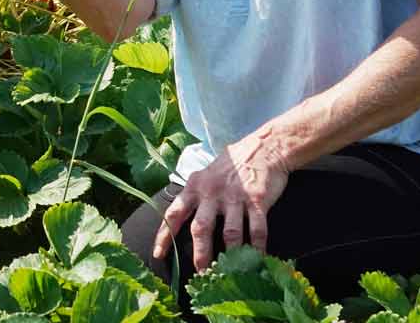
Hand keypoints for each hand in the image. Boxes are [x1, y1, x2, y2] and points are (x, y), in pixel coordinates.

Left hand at [153, 133, 289, 272]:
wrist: (262, 148)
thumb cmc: (230, 166)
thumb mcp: (204, 176)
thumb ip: (193, 196)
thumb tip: (177, 219)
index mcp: (194, 187)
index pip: (174, 213)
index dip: (164, 235)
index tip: (158, 254)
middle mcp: (211, 193)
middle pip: (201, 228)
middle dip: (200, 253)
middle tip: (200, 273)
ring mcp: (235, 197)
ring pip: (230, 232)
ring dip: (229, 254)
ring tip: (228, 272)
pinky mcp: (257, 200)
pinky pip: (257, 229)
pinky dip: (257, 247)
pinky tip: (257, 259)